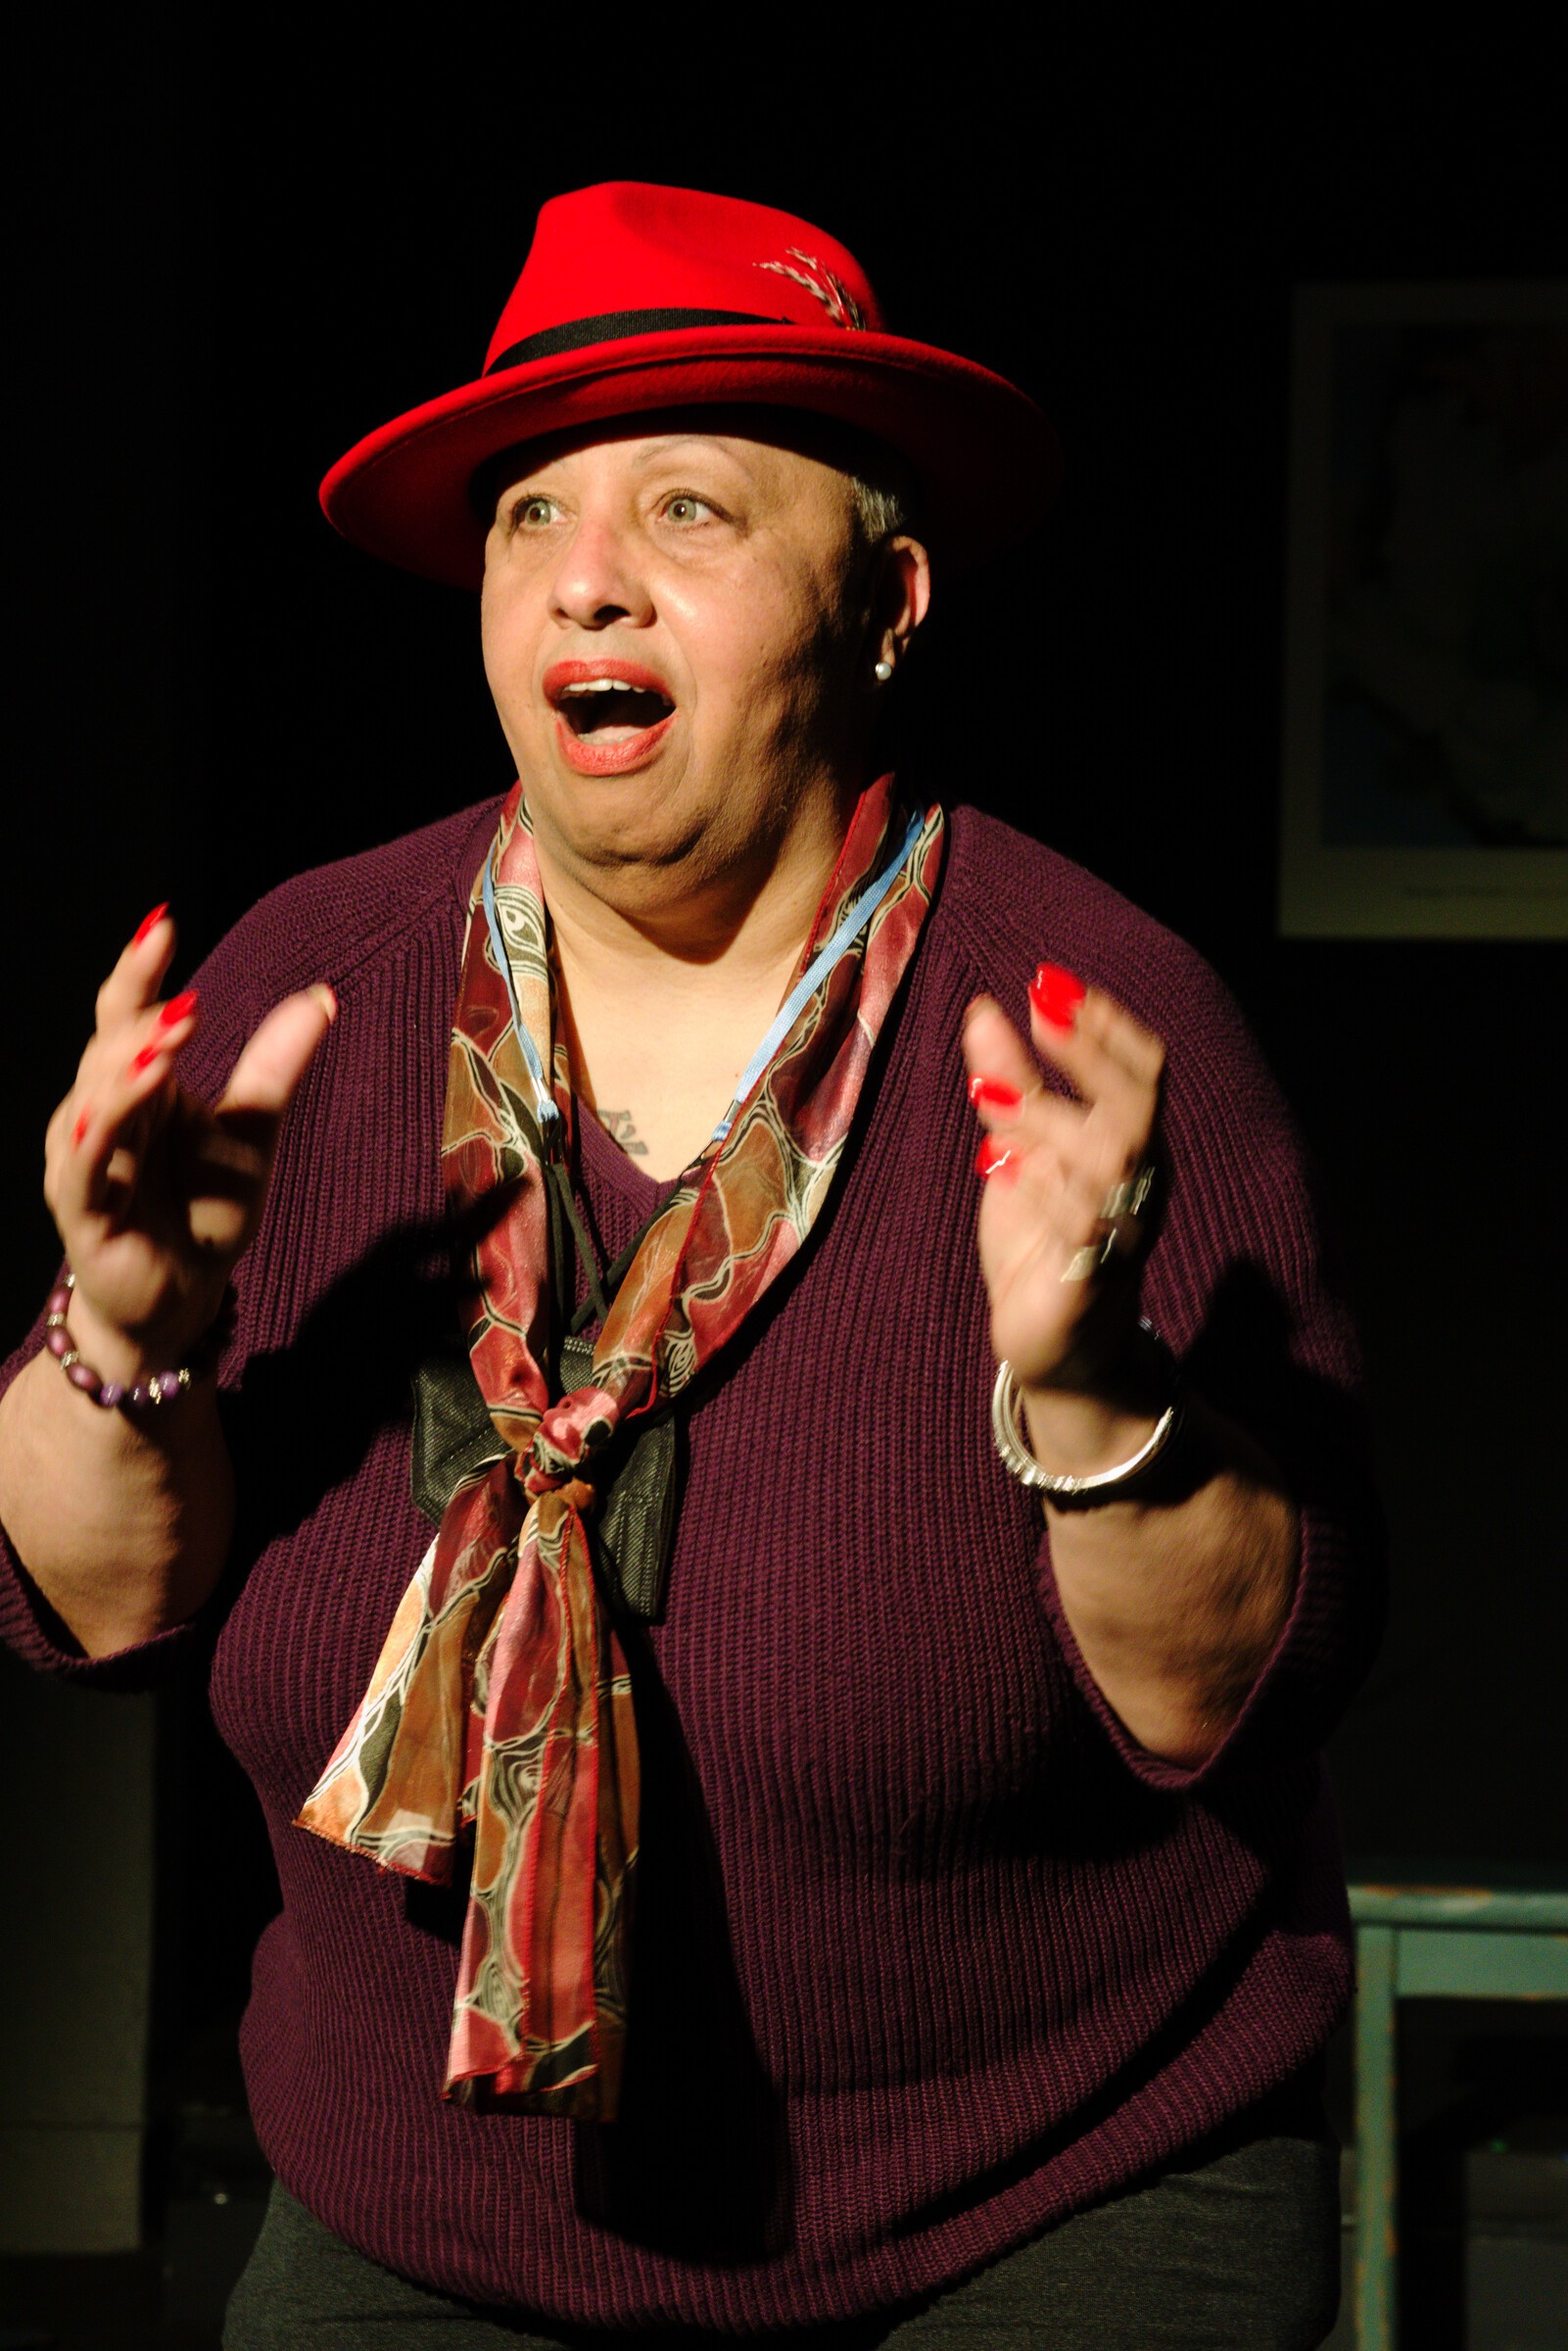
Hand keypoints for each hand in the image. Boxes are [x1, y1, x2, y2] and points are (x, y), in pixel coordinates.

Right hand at [42, 907, 336, 1372]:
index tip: (162, 923)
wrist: (183, 1297)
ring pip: (93, 1095)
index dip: (138, 970)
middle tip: (191, 1003)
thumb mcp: (252, 1132)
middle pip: (108, 1046)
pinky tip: (131, 1094)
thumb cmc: (204, 1211)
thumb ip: (275, 1066)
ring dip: (129, 1064)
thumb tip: (323, 995)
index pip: (126, 1013)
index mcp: (136, 1085)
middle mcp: (98, 1111)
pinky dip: (106, 1122)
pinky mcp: (81, 1207)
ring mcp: (83, 1158)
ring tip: (170, 1036)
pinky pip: (86, 1157)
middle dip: (144, 1019)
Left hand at [963, 964, 1163, 1399]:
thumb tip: (985, 1009)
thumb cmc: (1046, 1241)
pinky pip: (1080, 1227)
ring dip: (1048, 1117)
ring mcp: (1122, 1232)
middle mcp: (1140, 1183)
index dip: (1104, 1023)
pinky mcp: (1092, 1282)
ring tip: (989, 1091)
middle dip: (1087, 1053)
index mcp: (1132, 1145)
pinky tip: (999, 1165)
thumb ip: (1012, 1085)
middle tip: (1034, 1008)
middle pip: (1137, 1105)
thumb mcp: (1020, 1151)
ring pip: (1107, 1161)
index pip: (1144, 1070)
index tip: (1049, 980)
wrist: (1057, 1348)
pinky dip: (1041, 1190)